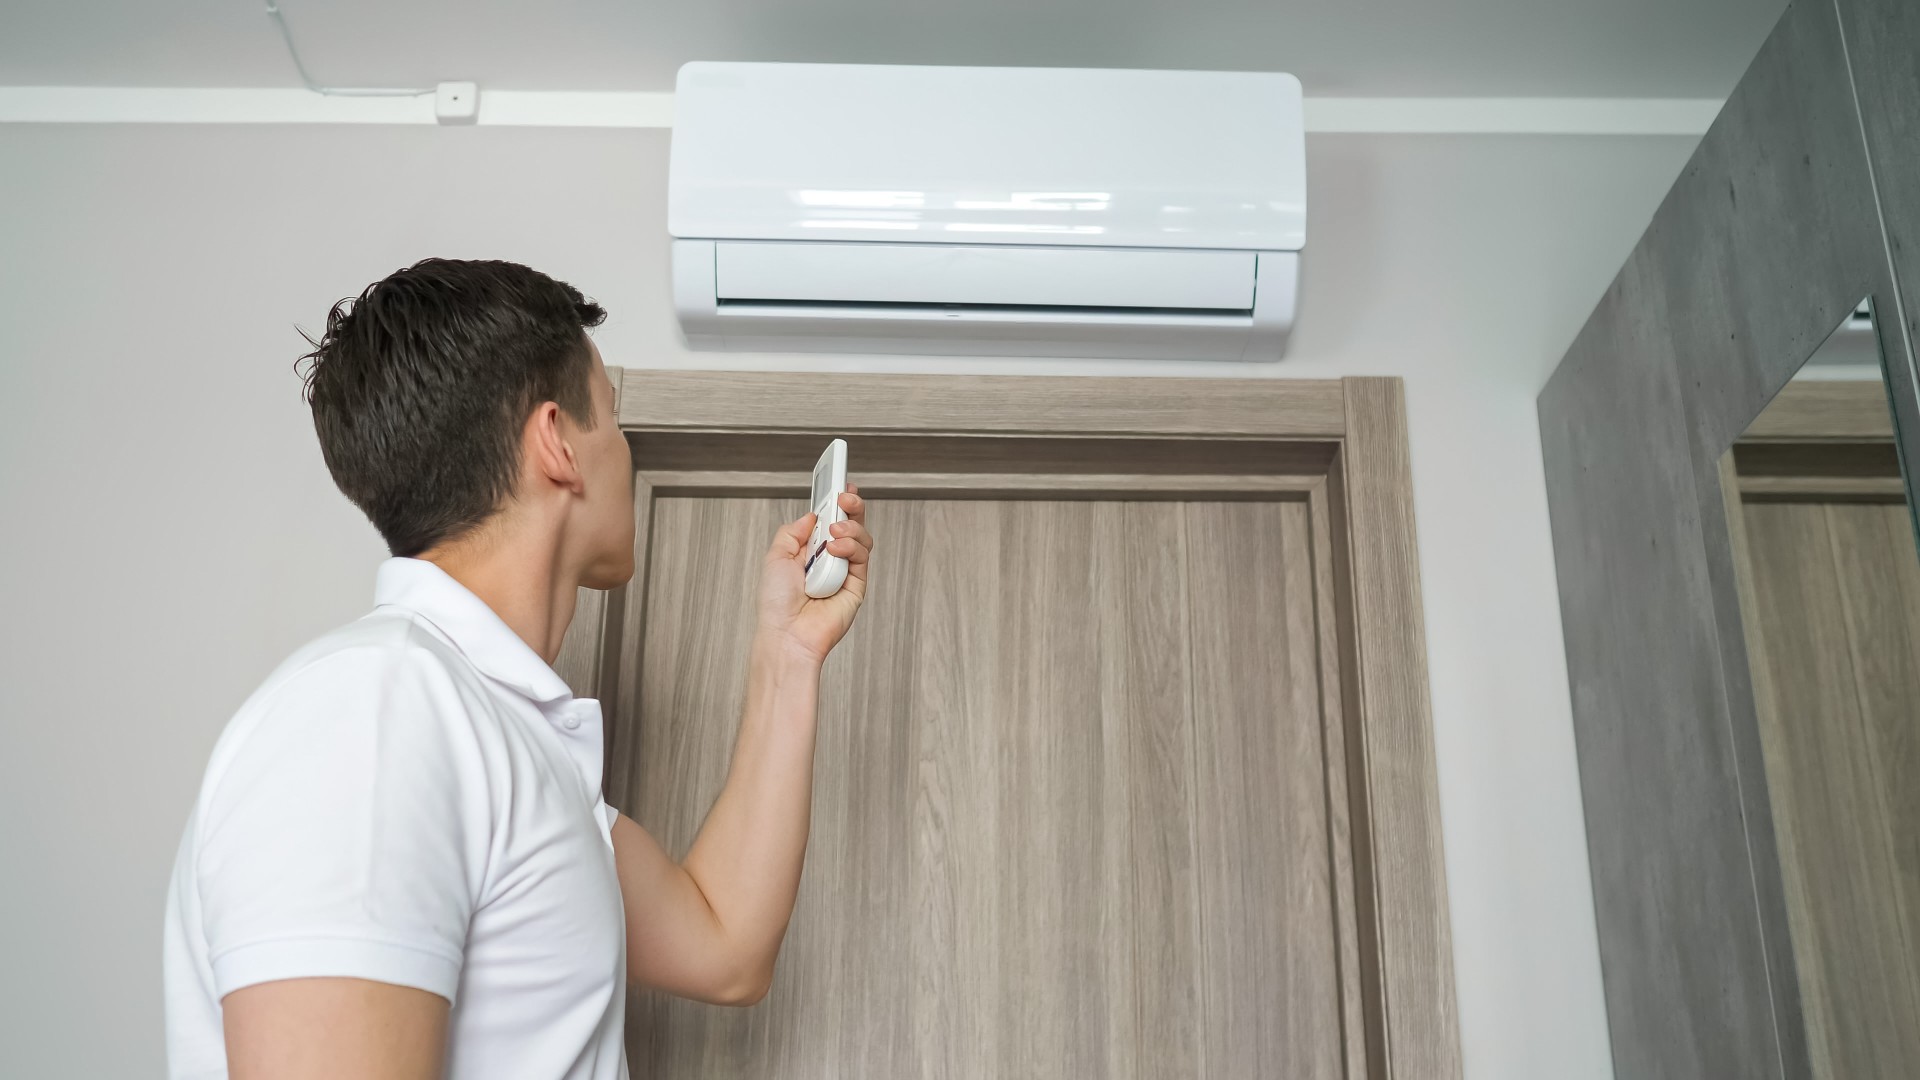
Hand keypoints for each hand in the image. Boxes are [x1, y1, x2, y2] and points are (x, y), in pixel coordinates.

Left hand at [756, 486, 872, 664]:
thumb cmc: (777, 604)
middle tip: (845, 497)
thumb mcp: (775, 557)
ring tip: (834, 532)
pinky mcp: (857, 585)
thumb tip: (810, 516)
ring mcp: (844, 571)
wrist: (787, 634)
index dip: (835, 502)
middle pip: (850, 524)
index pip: (828, 520)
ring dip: (849, 527)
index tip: (839, 483)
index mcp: (809, 551)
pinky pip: (862, 557)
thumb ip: (792, 532)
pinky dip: (851, 547)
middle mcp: (829, 559)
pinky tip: (836, 549)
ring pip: (860, 537)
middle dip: (850, 505)